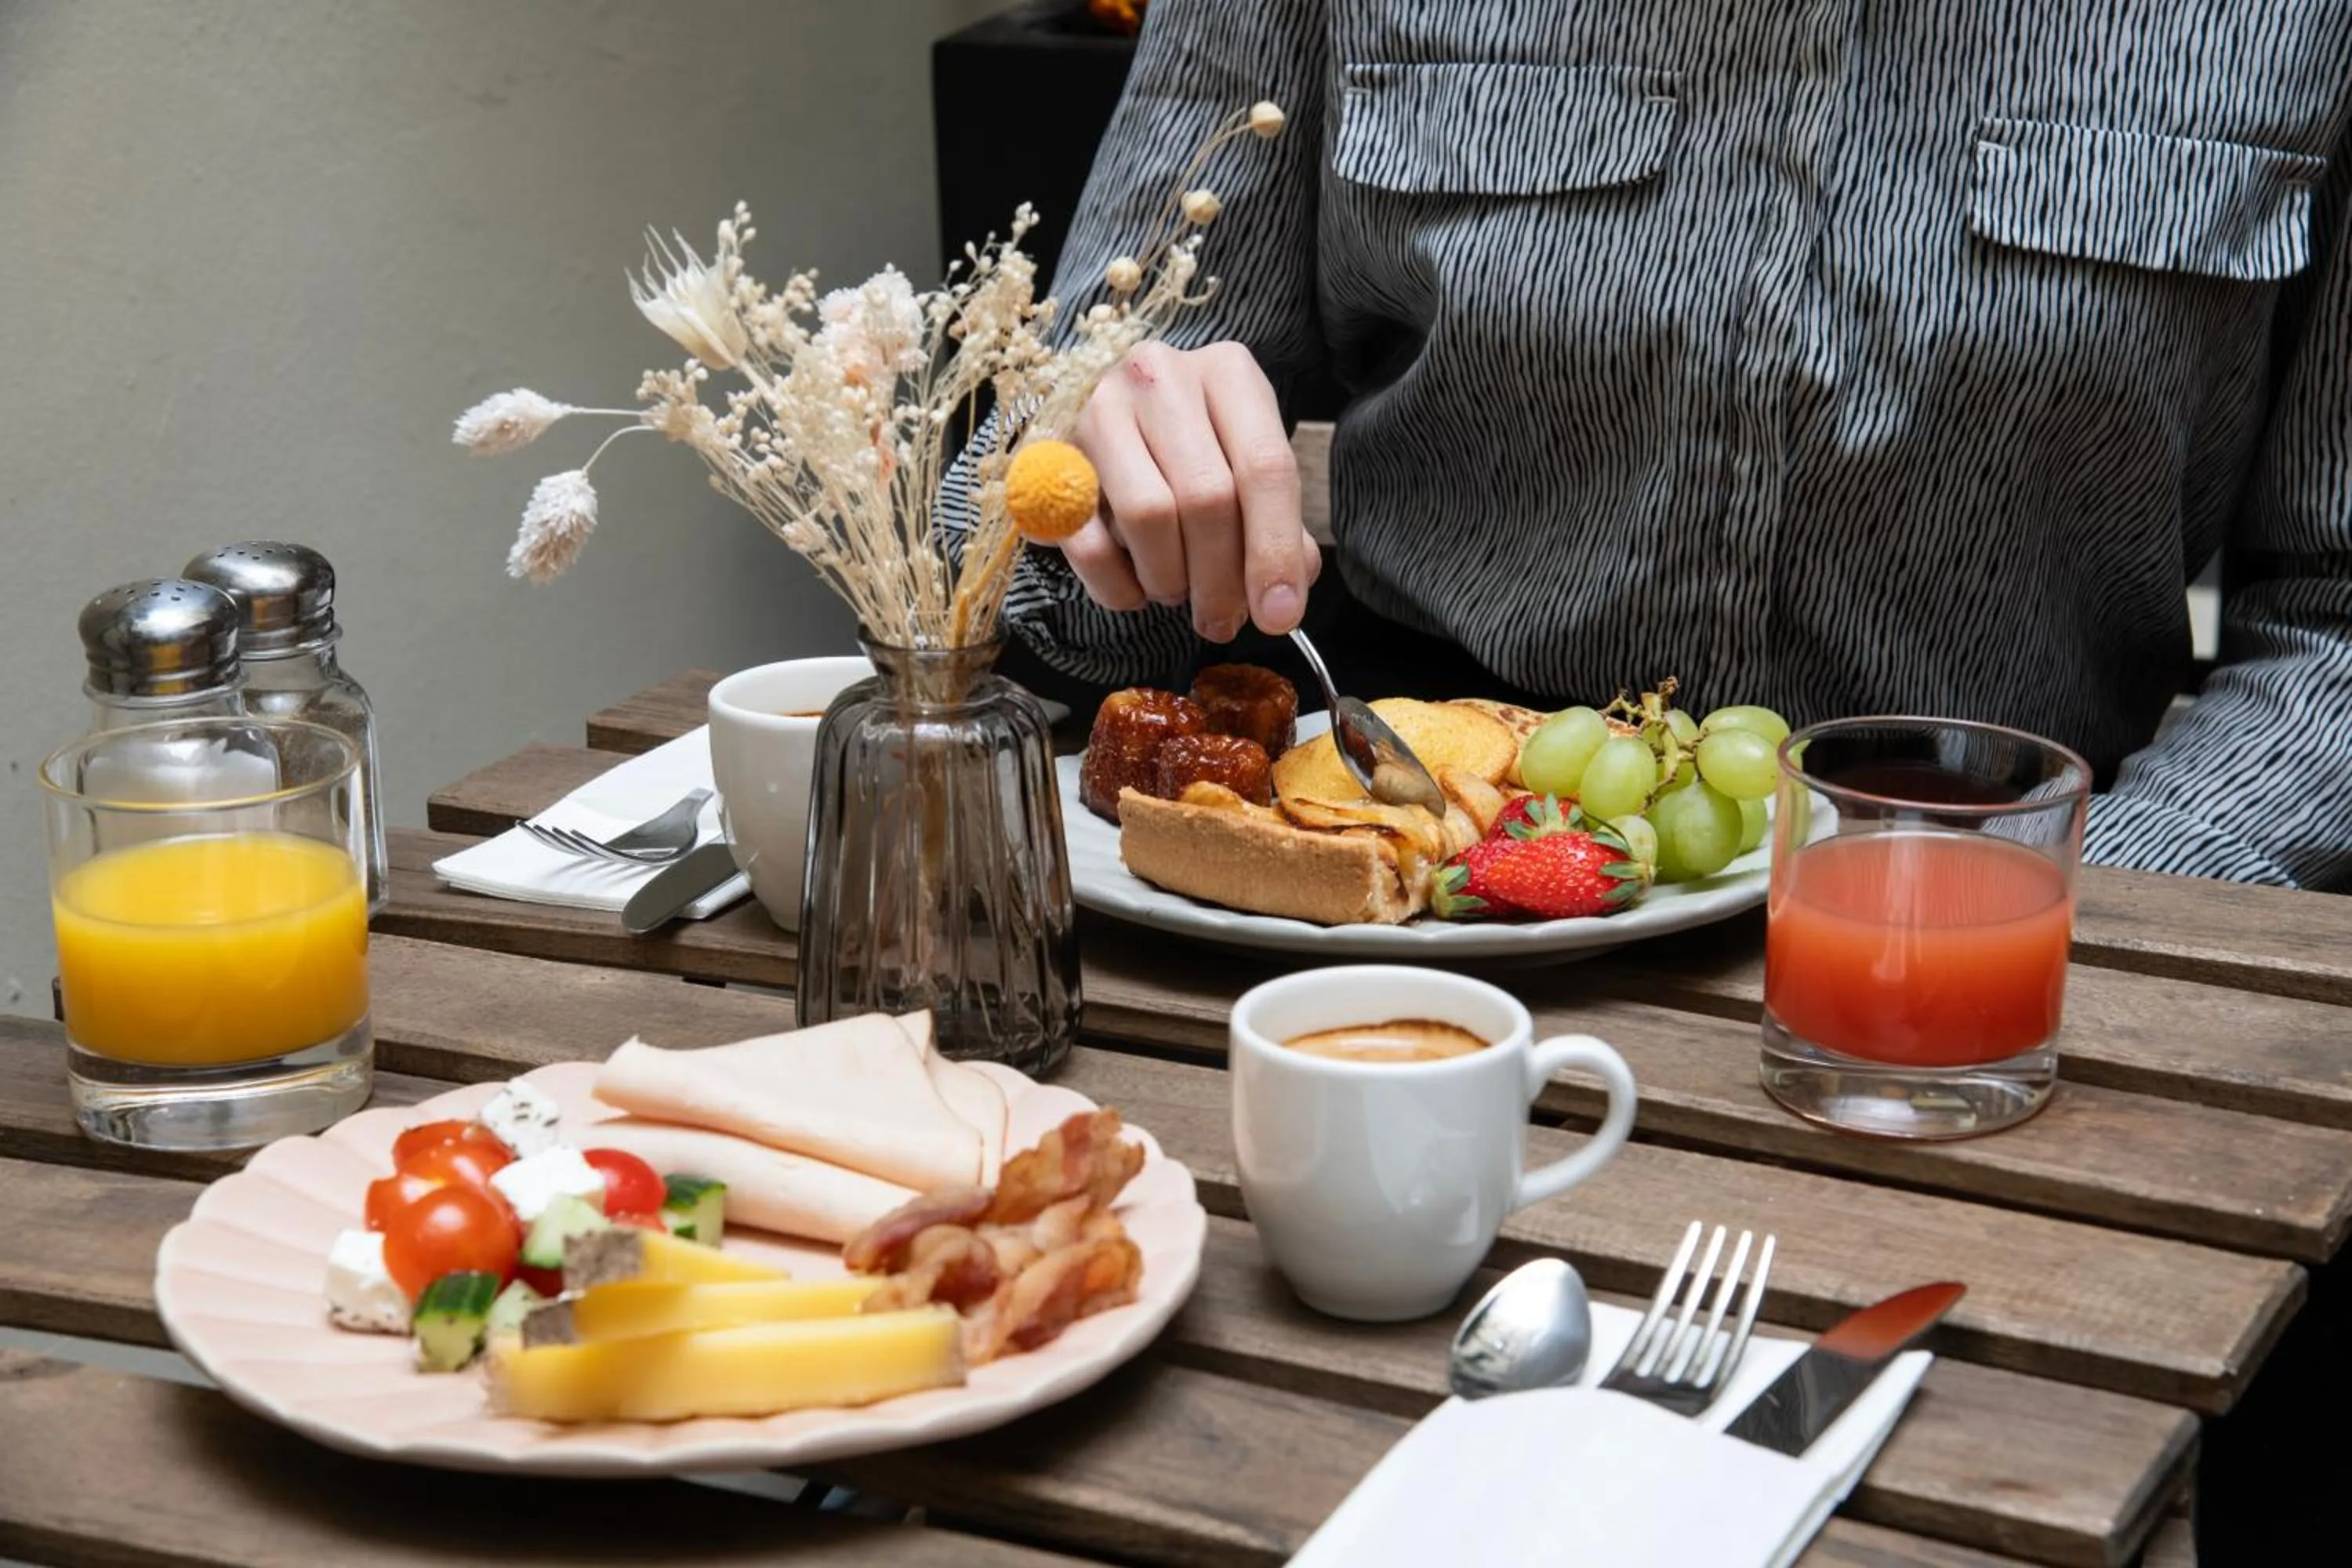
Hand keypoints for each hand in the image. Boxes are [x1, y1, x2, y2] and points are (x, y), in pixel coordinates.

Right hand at [1053, 341, 1320, 640]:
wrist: (1115, 409)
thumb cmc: (1197, 443)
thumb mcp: (1247, 464)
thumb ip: (1276, 525)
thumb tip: (1280, 596)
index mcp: (1227, 373)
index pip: (1265, 465)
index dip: (1275, 550)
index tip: (1279, 615)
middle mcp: (1160, 376)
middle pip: (1206, 496)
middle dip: (1220, 578)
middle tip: (1223, 620)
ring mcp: (1098, 409)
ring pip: (1147, 516)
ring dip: (1168, 579)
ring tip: (1177, 592)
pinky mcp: (1049, 454)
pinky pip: (1085, 542)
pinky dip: (1116, 587)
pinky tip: (1135, 591)